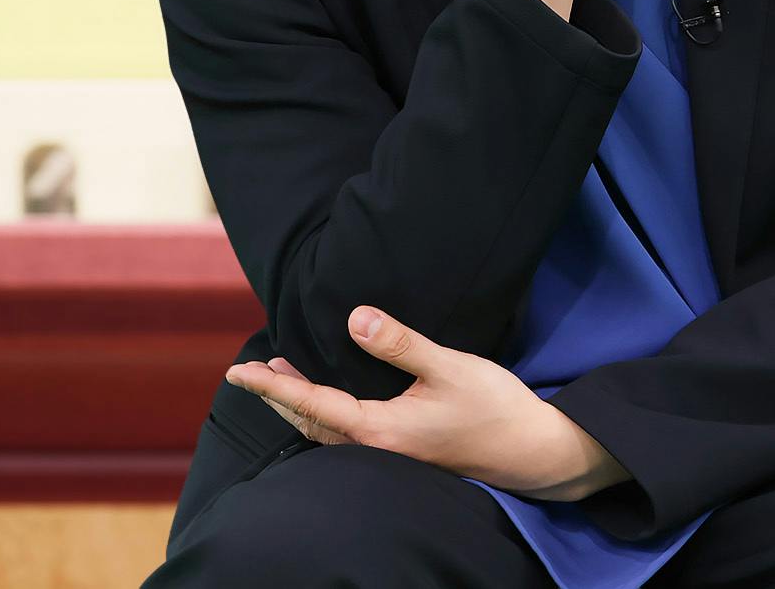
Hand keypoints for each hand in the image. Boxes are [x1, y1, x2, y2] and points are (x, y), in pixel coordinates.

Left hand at [226, 305, 631, 502]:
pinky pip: (349, 435)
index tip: (240, 373)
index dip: (273, 387)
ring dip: (301, 406)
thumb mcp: (449, 366)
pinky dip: (326, 415)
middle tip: (248, 374)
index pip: (313, 404)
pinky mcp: (405, 452)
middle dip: (279, 398)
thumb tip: (354, 318)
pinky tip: (333, 400)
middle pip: (311, 423)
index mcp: (380, 429)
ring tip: (280, 380)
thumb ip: (400, 343)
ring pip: (329, 432)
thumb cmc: (495, 407)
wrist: (534, 450)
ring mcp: (391, 455)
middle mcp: (378, 448)